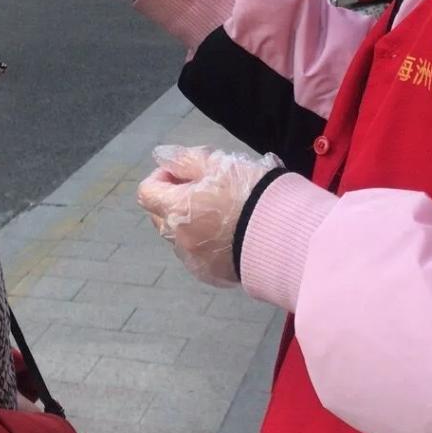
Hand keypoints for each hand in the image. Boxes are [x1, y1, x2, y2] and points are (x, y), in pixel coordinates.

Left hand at [137, 144, 278, 286]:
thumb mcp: (219, 164)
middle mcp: (178, 239)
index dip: (161, 177)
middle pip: (160, 215)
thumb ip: (185, 159)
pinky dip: (205, 244)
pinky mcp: (211, 274)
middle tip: (204, 190)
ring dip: (189, 223)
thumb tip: (163, 158)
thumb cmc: (250, 193)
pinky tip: (230, 235)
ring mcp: (193, 260)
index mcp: (175, 209)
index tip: (186, 173)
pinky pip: (197, 255)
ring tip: (221, 214)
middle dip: (174, 200)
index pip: (147, 191)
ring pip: (179, 237)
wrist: (284, 235)